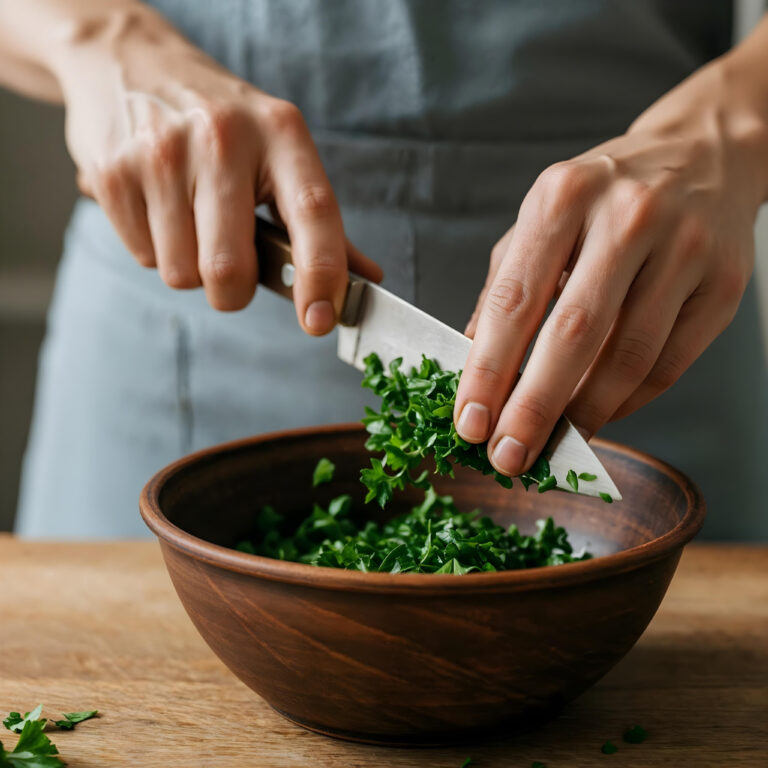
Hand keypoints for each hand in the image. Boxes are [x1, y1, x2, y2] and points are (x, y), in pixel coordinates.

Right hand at [55, 5, 380, 329]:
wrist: (131, 62)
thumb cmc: (222, 122)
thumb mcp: (280, 151)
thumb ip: (321, 221)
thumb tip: (367, 278)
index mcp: (281, 133)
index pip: (313, 213)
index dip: (322, 274)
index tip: (321, 319)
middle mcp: (222, 139)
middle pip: (228, 270)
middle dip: (232, 291)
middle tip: (230, 262)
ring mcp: (162, 155)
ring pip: (182, 275)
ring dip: (191, 267)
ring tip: (190, 218)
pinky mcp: (112, 175)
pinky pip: (144, 259)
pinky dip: (156, 250)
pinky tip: (159, 208)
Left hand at [455, 52, 767, 477]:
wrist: (703, 155)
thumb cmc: (603, 197)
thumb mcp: (543, 217)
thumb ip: (506, 283)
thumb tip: (473, 358)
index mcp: (563, 196)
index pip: (515, 299)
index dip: (488, 369)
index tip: (469, 422)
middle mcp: (627, 217)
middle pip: (573, 333)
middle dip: (534, 406)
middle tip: (508, 456)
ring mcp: (684, 249)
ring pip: (627, 356)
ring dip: (584, 413)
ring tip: (552, 445)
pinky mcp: (723, 284)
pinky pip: (668, 364)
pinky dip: (628, 402)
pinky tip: (599, 416)